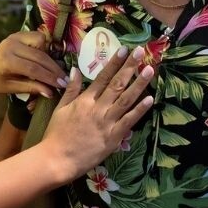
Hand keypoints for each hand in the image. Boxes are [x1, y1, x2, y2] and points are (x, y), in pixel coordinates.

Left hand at [0, 31, 66, 96]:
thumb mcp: (10, 88)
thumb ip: (31, 88)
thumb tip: (51, 92)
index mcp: (6, 61)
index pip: (33, 69)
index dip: (50, 78)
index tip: (62, 85)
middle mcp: (11, 45)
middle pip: (40, 56)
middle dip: (54, 69)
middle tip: (64, 80)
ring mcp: (15, 37)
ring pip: (42, 42)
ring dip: (49, 56)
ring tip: (52, 70)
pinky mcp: (19, 34)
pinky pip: (38, 37)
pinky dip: (44, 48)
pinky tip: (44, 60)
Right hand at [39, 46, 153, 181]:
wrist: (58, 159)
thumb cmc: (57, 134)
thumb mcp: (61, 108)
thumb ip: (71, 89)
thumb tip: (76, 69)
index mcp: (85, 100)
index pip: (102, 77)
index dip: (114, 62)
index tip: (124, 49)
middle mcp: (98, 108)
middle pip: (117, 83)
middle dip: (130, 66)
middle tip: (141, 52)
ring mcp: (107, 122)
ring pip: (126, 99)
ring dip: (139, 83)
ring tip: (150, 69)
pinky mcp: (114, 137)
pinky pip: (129, 121)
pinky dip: (139, 110)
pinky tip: (150, 99)